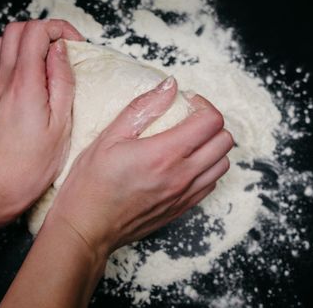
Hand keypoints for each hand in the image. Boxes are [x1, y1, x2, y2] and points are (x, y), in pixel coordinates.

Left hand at [0, 19, 83, 216]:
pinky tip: (20, 72)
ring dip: (23, 42)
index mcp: (26, 83)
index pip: (36, 32)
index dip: (59, 30)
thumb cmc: (33, 163)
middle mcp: (4, 80)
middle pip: (16, 30)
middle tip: (61, 50)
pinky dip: (5, 57)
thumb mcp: (62, 123)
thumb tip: (61, 50)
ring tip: (42, 59)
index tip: (75, 45)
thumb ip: (62, 81)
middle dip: (43, 31)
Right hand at [47, 76, 233, 257]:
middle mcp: (182, 175)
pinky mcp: (182, 208)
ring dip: (212, 146)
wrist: (88, 227)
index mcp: (164, 153)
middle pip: (224, 141)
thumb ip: (142, 108)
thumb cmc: (91, 183)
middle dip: (210, 123)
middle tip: (188, 118)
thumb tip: (169, 85)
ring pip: (223, 164)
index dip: (203, 105)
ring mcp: (185, 195)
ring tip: (188, 141)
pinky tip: (184, 163)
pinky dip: (206, 168)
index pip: (211, 122)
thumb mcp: (109, 137)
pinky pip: (211, 184)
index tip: (186, 103)